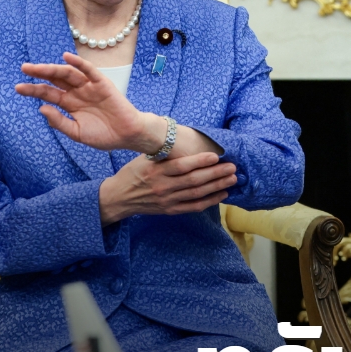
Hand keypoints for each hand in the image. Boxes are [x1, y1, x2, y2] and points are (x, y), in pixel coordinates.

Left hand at [17, 52, 165, 152]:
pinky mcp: (103, 84)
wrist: (128, 136)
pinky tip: (67, 58)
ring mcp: (89, 87)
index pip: (48, 93)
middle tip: (24, 68)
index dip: (33, 90)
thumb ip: (60, 122)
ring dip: (54, 68)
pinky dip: (79, 63)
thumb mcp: (77, 133)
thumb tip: (42, 108)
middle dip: (40, 73)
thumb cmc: (104, 135)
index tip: (18, 87)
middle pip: (55, 80)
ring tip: (39, 67)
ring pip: (69, 74)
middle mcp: (77, 93)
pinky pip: (89, 71)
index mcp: (69, 104)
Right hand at [98, 152, 236, 223]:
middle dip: (216, 173)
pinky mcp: (170, 210)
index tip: (216, 155)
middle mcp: (162, 186)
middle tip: (232, 167)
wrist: (118, 197)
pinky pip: (193, 207)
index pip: (181, 166)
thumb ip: (164, 154)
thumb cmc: (133, 173)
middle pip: (194, 180)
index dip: (200, 161)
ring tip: (232, 179)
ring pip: (197, 194)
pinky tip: (222, 194)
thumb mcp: (144, 159)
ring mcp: (167, 200)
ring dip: (217, 186)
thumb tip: (185, 141)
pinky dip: (209, 201)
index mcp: (156, 171)